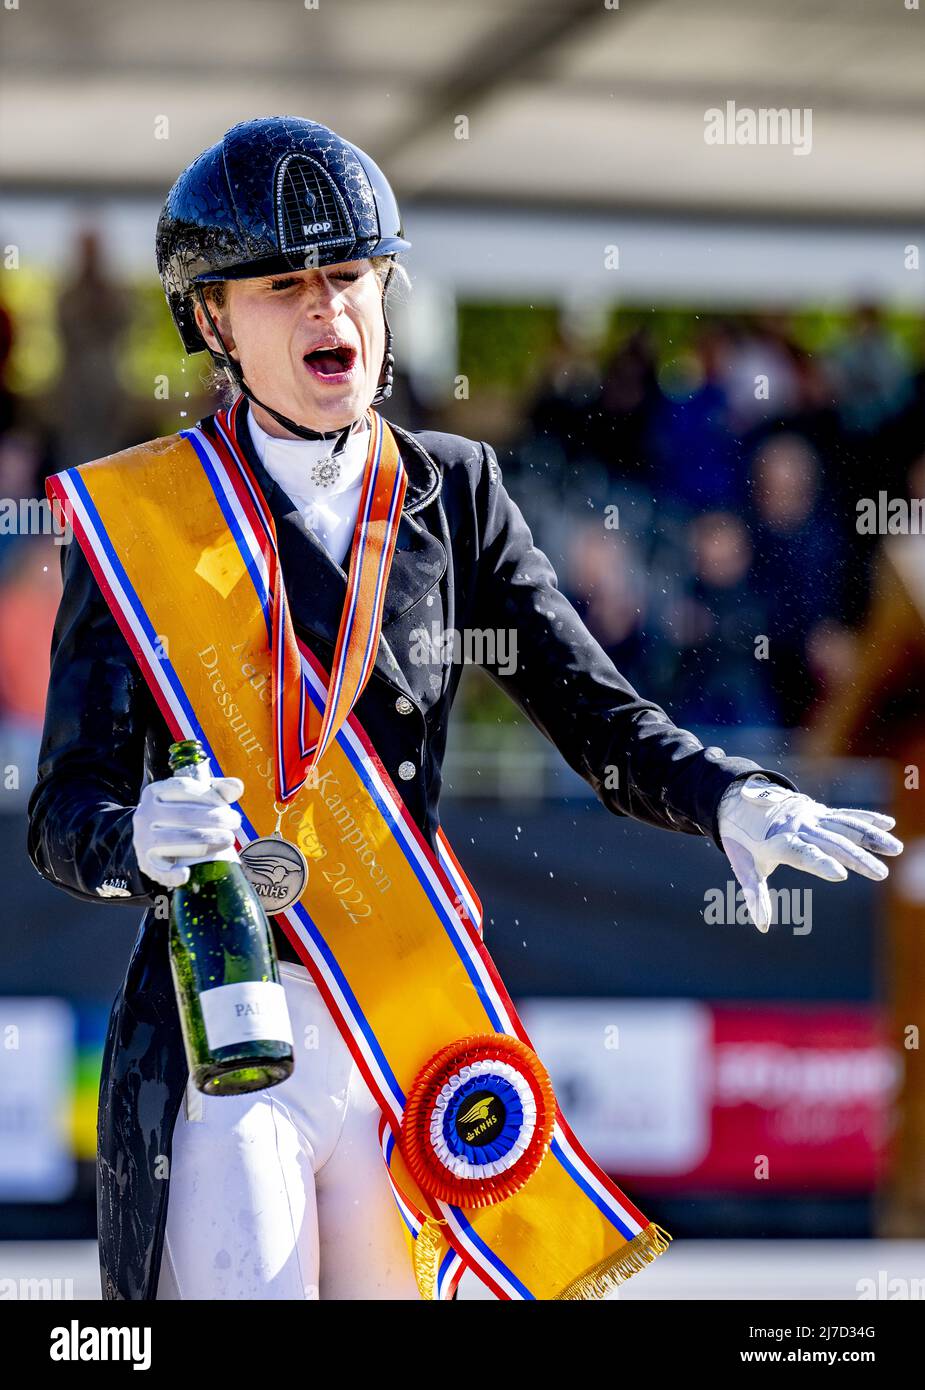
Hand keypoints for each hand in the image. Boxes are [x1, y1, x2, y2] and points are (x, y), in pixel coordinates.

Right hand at [132, 771, 244, 889]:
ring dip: (206, 840)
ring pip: (174, 839)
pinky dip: (171, 874)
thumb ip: (217, 790)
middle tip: (235, 822)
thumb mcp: (193, 797)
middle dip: (215, 818)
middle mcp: (145, 814)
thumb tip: (237, 786)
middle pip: (183, 814)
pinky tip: (186, 874)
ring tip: (229, 839)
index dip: (208, 795)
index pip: (183, 787)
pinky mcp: (145, 862)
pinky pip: (157, 869)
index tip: (227, 805)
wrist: (149, 838)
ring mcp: (143, 839)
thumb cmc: (179, 812)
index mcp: (155, 792)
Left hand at [717, 774, 902, 932]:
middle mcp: (798, 827)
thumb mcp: (743, 866)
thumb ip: (755, 894)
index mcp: (778, 841)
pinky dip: (866, 819)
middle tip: (880, 873)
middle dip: (857, 858)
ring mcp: (811, 817)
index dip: (819, 863)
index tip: (840, 874)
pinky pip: (845, 816)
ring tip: (894, 849)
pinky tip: (889, 824)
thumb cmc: (742, 840)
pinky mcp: (820, 813)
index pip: (801, 853)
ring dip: (870, 836)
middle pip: (831, 843)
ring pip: (845, 826)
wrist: (739, 802)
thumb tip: (763, 926)